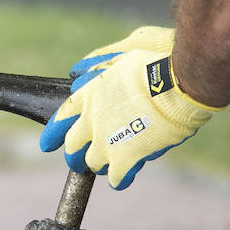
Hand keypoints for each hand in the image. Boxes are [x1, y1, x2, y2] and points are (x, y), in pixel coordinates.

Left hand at [40, 27, 220, 188]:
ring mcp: (106, 142)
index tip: (48, 144)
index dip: (53, 135)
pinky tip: (123, 179)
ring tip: (110, 164)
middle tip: (80, 160)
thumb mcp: (123, 50)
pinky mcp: (126, 158)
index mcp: (87, 96)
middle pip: (73, 148)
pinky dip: (120, 179)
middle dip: (75, 156)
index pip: (60, 120)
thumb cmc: (159, 59)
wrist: (182, 81)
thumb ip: (98, 62)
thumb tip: (77, 70)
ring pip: (93, 164)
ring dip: (100, 165)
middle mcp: (91, 122)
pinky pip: (117, 178)